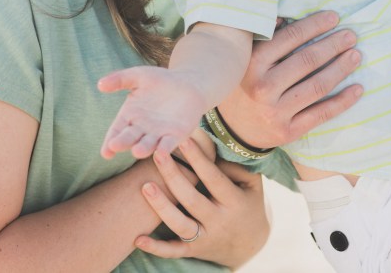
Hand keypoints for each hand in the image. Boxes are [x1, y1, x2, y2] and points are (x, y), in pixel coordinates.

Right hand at [99, 66, 205, 158]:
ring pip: (148, 144)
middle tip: (115, 146)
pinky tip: (161, 152)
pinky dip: (164, 149)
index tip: (105, 152)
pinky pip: (168, 144)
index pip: (117, 131)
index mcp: (130, 116)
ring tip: (137, 151)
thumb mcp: (139, 76)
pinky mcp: (176, 136)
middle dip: (122, 143)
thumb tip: (100, 84)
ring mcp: (159, 134)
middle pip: (130, 138)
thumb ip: (120, 79)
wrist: (190, 83)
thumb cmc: (161, 80)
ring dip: (143, 149)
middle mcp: (142, 129)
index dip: (110, 141)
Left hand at [135, 137, 268, 267]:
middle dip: (174, 176)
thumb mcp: (252, 184)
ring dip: (162, 207)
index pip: (213, 178)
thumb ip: (237, 167)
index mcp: (234, 202)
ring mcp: (205, 238)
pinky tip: (138, 239)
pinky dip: (156, 248)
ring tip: (145, 186)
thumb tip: (214, 148)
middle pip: (192, 199)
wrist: (249, 245)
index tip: (183, 139)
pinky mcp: (193, 251)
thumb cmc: (248, 203)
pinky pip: (173, 251)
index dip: (198, 159)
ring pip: (181, 225)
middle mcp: (219, 221)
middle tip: (157, 154)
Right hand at [217, 10, 362, 148]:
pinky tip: (358, 88)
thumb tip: (289, 15)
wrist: (231, 129)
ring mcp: (276, 112)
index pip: (291, 37)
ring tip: (356, 56)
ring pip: (318, 86)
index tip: (334, 17)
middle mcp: (264, 87)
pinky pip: (321, 114)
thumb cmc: (244, 83)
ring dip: (341, 69)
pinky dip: (343, 101)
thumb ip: (266, 37)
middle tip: (351, 36)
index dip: (315, 25)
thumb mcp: (245, 58)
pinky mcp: (287, 132)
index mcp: (253, 63)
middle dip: (333, 45)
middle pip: (308, 61)